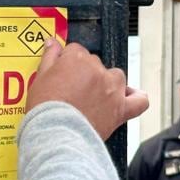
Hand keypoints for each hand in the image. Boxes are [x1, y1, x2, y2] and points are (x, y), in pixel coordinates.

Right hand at [25, 40, 148, 139]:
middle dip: (86, 75)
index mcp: (77, 60)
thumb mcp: (39, 79)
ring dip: (108, 83)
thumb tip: (53, 43)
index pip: (75, 51)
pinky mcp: (121, 109)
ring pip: (116, 77)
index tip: (64, 74)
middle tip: (74, 92)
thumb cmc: (45, 110)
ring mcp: (112, 90)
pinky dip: (136, 98)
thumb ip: (49, 58)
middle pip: (95, 64)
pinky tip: (129, 97)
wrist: (56, 136)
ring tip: (95, 98)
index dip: (68, 64)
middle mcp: (97, 71)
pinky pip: (139, 101)